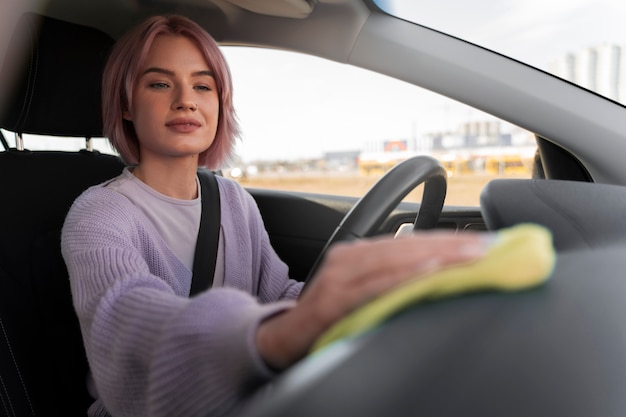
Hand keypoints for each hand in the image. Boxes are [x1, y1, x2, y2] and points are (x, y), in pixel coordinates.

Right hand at [256, 231, 488, 369]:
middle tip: (487, 246)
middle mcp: (348, 258)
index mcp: (357, 254)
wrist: (284, 337)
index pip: (409, 242)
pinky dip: (402, 276)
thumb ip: (388, 281)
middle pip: (406, 246)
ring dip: (435, 255)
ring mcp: (339, 276)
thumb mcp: (359, 292)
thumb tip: (433, 278)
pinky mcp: (333, 299)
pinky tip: (429, 270)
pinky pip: (374, 285)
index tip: (482, 243)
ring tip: (469, 255)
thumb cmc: (326, 316)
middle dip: (449, 245)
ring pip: (394, 259)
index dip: (446, 240)